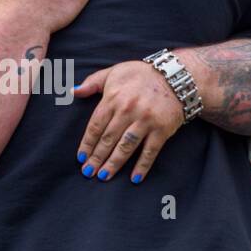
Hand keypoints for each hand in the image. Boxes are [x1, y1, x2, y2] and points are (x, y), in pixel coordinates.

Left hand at [72, 60, 183, 182]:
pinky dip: (142, 165)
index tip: (81, 157)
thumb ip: (92, 82)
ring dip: (114, 164)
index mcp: (113, 98)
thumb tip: (73, 91)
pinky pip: (150, 151)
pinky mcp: (162, 129)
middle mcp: (128, 110)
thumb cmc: (142, 74)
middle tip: (88, 172)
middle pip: (108, 139)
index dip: (87, 144)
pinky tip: (134, 178)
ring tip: (103, 176)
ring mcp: (146, 121)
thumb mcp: (115, 72)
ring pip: (126, 147)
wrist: (177, 75)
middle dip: (97, 158)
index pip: (95, 126)